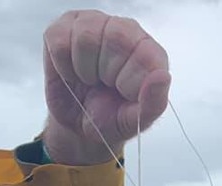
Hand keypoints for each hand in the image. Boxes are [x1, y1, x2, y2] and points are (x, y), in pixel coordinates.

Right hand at [42, 9, 170, 164]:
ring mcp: (95, 23)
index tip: (122, 93)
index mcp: (150, 53)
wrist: (78, 125)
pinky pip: (58, 39)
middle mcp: (126, 31)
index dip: (126, 81)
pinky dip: (63, 65)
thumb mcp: (135, 121)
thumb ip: (153, 103)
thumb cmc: (110, 119)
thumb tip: (163, 76)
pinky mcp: (66, 25)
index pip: (142, 55)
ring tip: (89, 78)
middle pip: (114, 38)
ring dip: (82, 69)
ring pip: (85, 37)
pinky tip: (72, 72)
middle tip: (104, 85)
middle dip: (104, 72)